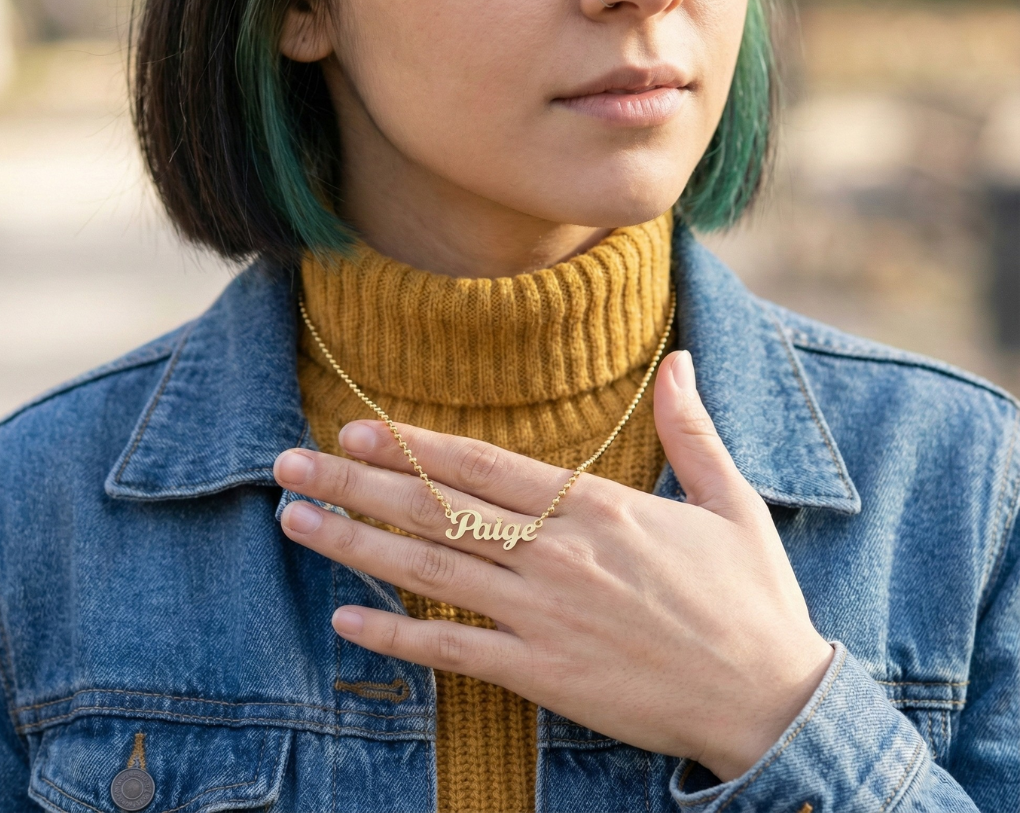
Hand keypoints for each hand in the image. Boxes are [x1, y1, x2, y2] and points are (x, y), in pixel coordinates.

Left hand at [274, 350, 833, 781]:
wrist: (772, 703)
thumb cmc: (751, 597)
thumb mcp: (730, 499)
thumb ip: (689, 427)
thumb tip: (679, 359)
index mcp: (596, 507)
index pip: (482, 465)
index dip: (411, 445)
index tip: (353, 429)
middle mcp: (556, 555)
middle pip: (436, 510)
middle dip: (354, 485)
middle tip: (289, 465)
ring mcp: (544, 617)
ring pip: (429, 572)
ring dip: (355, 546)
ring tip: (295, 523)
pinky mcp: (543, 675)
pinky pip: (454, 652)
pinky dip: (396, 638)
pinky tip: (345, 620)